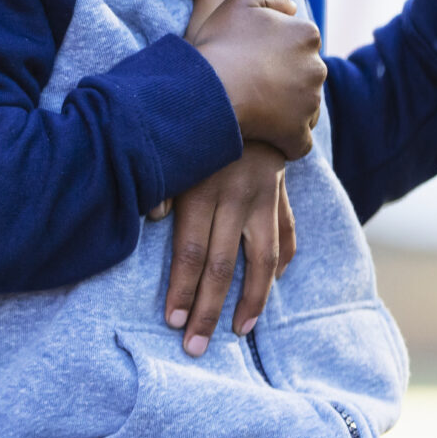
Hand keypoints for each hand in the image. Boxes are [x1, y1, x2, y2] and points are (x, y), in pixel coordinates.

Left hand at [149, 142, 296, 354]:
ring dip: (252, 300)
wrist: (247, 91)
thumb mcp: (169, 150)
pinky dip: (281, 266)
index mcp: (201, 190)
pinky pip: (287, 236)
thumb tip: (150, 219)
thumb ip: (158, 185)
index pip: (190, 252)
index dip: (181, 289)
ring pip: (262, 261)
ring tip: (240, 330)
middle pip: (221, 266)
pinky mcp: (281, 196)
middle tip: (195, 347)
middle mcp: (235, 199)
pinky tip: (270, 289)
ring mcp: (263, 200)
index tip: (172, 322)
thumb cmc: (193, 127)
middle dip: (207, 310)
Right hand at [193, 0, 325, 158]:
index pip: (300, 44)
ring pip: (303, 106)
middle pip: (304, 75)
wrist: (208, 89)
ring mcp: (310, 102)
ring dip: (285, 108)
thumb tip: (293, 9)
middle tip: (250, 82)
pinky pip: (298, 140)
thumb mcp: (239, 2)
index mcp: (307, 35)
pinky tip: (264, 135)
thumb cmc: (220, 44)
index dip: (275, 51)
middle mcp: (317, 68)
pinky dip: (285, 140)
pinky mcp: (298, 132)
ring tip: (252, 107)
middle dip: (285, 80)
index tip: (252, 58)